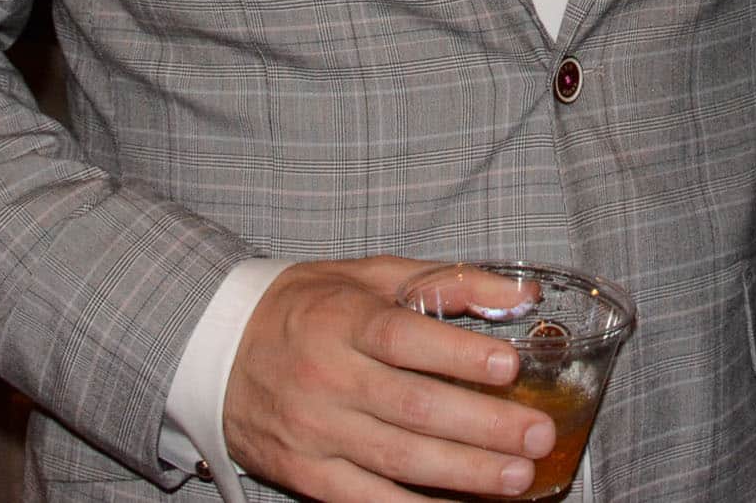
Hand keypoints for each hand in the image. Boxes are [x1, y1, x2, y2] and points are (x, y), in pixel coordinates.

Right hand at [222, 256, 556, 502]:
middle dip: (482, 426)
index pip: (406, 339)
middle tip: (537, 434)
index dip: (459, 354)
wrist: (218, 348)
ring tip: (516, 477)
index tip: (510, 365)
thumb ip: (447, 282)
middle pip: (413, 407)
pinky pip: (366, 499)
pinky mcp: (306, 474)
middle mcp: (329, 378)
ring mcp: (316, 432)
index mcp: (344, 320)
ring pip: (398, 458)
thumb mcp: (371, 275)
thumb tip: (522, 294)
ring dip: (463, 473)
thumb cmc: (308, 306)